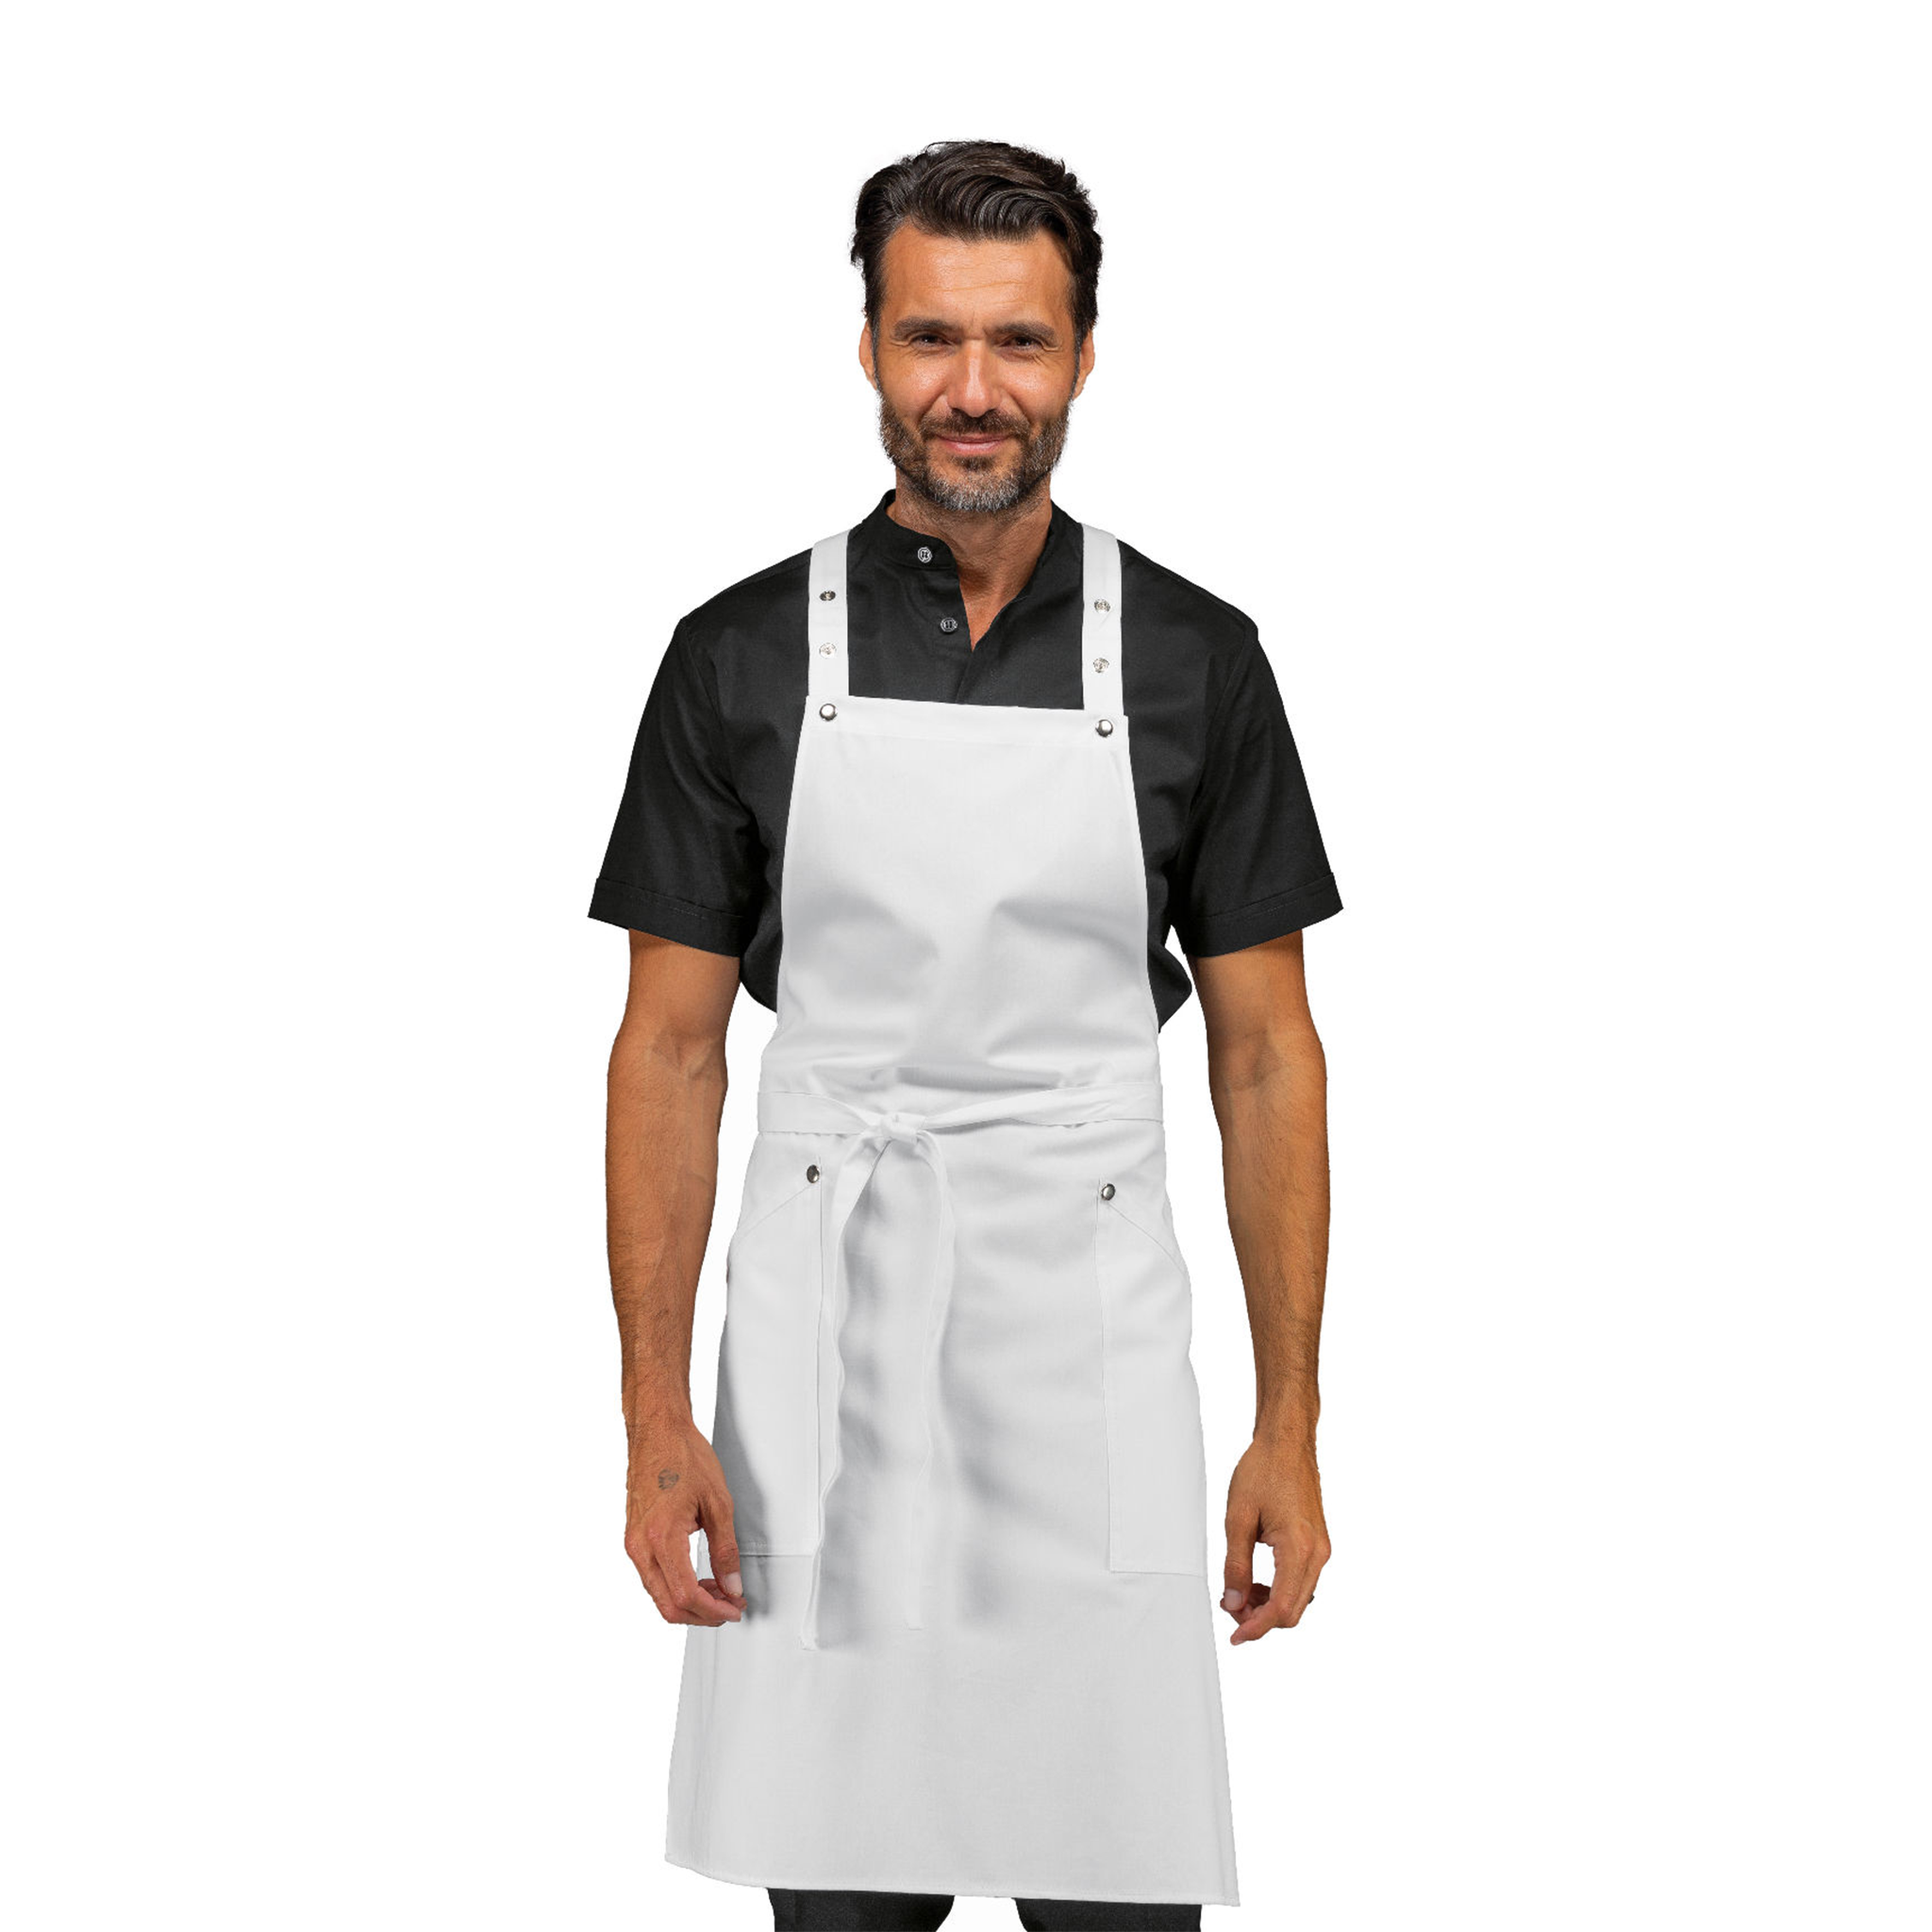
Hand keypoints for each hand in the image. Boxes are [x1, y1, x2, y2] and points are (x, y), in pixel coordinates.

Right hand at [625, 1423, 747, 1626]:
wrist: (657, 1431)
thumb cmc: (683, 1456)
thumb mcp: (718, 1502)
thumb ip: (726, 1549)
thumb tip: (732, 1585)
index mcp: (662, 1536)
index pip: (684, 1596)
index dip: (713, 1611)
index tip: (734, 1609)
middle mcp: (640, 1545)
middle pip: (668, 1605)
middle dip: (702, 1614)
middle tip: (730, 1606)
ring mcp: (632, 1543)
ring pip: (658, 1595)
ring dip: (690, 1602)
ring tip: (720, 1591)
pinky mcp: (633, 1538)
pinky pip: (652, 1577)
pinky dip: (676, 1586)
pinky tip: (698, 1578)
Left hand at [1221, 1431, 1329, 1644]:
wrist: (1287, 1443)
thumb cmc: (1263, 1470)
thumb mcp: (1237, 1518)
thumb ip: (1236, 1565)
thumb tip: (1234, 1603)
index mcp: (1299, 1547)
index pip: (1282, 1609)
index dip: (1256, 1628)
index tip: (1234, 1635)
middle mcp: (1317, 1553)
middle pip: (1294, 1610)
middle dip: (1261, 1619)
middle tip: (1230, 1608)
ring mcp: (1321, 1549)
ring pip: (1299, 1598)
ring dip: (1270, 1606)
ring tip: (1240, 1592)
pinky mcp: (1318, 1543)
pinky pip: (1302, 1581)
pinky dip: (1280, 1590)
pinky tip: (1258, 1581)